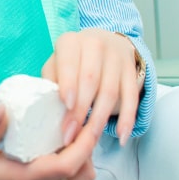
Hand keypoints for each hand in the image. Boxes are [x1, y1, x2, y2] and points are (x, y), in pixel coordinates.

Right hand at [0, 105, 95, 179]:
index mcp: (26, 179)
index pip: (68, 164)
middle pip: (84, 173)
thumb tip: (2, 109)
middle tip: (79, 124)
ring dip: (86, 161)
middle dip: (88, 147)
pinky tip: (68, 158)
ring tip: (73, 140)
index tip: (88, 121)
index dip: (84, 142)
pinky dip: (80, 174)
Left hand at [42, 28, 141, 146]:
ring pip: (110, 91)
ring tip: (90, 138)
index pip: (70, 63)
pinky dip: (128, 118)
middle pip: (90, 80)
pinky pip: (131, 96)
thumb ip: (50, 81)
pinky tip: (122, 136)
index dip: (69, 84)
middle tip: (71, 133)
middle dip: (81, 110)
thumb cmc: (71, 60)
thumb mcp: (56, 63)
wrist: (103, 41)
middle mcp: (95, 45)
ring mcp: (116, 57)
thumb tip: (47, 110)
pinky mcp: (131, 71)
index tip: (67, 106)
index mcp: (70, 42)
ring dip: (100, 118)